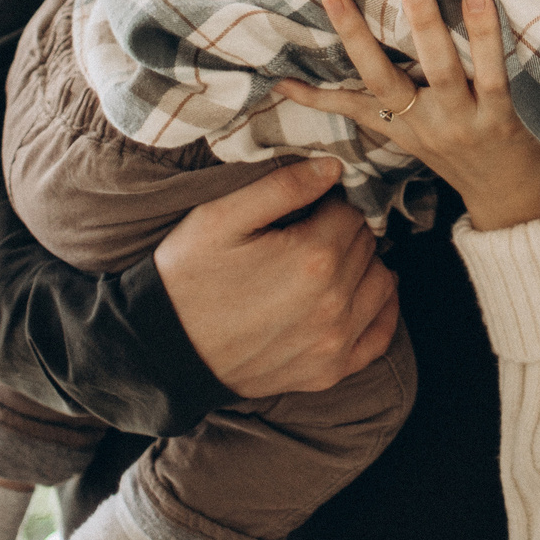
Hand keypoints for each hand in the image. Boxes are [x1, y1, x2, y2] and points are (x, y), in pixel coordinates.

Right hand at [154, 156, 397, 398]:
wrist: (158, 351)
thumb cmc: (185, 279)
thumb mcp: (219, 219)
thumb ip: (282, 186)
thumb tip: (335, 167)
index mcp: (313, 257)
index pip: (350, 211)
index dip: (327, 204)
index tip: (304, 210)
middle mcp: (334, 303)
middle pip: (366, 245)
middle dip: (344, 233)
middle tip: (308, 234)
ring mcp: (335, 342)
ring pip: (381, 282)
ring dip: (363, 267)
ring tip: (327, 263)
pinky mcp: (328, 372)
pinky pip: (381, 335)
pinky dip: (379, 311)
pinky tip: (359, 296)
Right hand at [274, 0, 539, 231]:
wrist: (522, 207)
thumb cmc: (471, 155)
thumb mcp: (419, 138)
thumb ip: (383, 110)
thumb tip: (349, 88)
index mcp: (404, 127)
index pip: (352, 105)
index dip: (314, 95)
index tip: (279, 72)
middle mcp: (426, 125)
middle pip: (381, 80)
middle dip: (355, 37)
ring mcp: (463, 123)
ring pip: (437, 70)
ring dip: (423, 25)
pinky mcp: (502, 121)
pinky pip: (491, 75)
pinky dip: (485, 36)